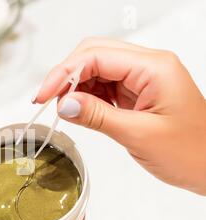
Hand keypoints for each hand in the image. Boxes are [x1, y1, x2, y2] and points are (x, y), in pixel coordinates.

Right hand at [34, 37, 205, 194]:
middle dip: (66, 75)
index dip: (64, 73)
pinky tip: (78, 110)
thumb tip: (63, 103)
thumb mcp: (139, 135)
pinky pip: (103, 86)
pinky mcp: (137, 92)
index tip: (43, 97)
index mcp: (154, 68)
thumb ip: (98, 116)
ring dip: (75, 87)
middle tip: (46, 101)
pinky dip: (86, 97)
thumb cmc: (190, 152)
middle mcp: (148, 66)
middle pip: (94, 54)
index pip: (97, 56)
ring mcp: (142, 78)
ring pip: (96, 69)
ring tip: (63, 110)